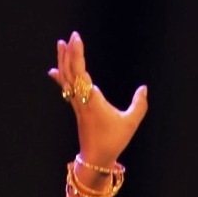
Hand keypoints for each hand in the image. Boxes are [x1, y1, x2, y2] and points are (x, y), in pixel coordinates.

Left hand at [49, 30, 147, 165]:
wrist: (96, 160)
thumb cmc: (112, 142)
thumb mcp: (130, 123)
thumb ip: (139, 105)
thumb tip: (144, 89)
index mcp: (91, 100)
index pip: (80, 73)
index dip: (77, 55)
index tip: (76, 38)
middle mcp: (81, 100)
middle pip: (70, 73)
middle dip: (69, 54)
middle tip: (70, 37)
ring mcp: (77, 105)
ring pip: (66, 80)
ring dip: (64, 61)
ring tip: (60, 45)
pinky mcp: (77, 109)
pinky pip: (66, 89)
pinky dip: (61, 78)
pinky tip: (54, 71)